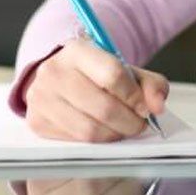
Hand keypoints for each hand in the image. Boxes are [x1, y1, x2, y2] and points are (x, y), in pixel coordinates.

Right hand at [25, 37, 168, 142]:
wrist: (59, 78)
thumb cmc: (95, 74)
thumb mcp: (125, 69)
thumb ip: (149, 84)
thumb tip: (158, 106)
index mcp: (78, 51)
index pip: (113, 74)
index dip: (134, 96)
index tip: (146, 108)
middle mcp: (55, 72)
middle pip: (103, 107)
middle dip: (129, 121)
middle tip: (140, 125)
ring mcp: (42, 99)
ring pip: (89, 130)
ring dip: (115, 135)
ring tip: (124, 129)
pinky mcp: (37, 123)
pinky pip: (75, 142)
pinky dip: (96, 143)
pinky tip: (104, 133)